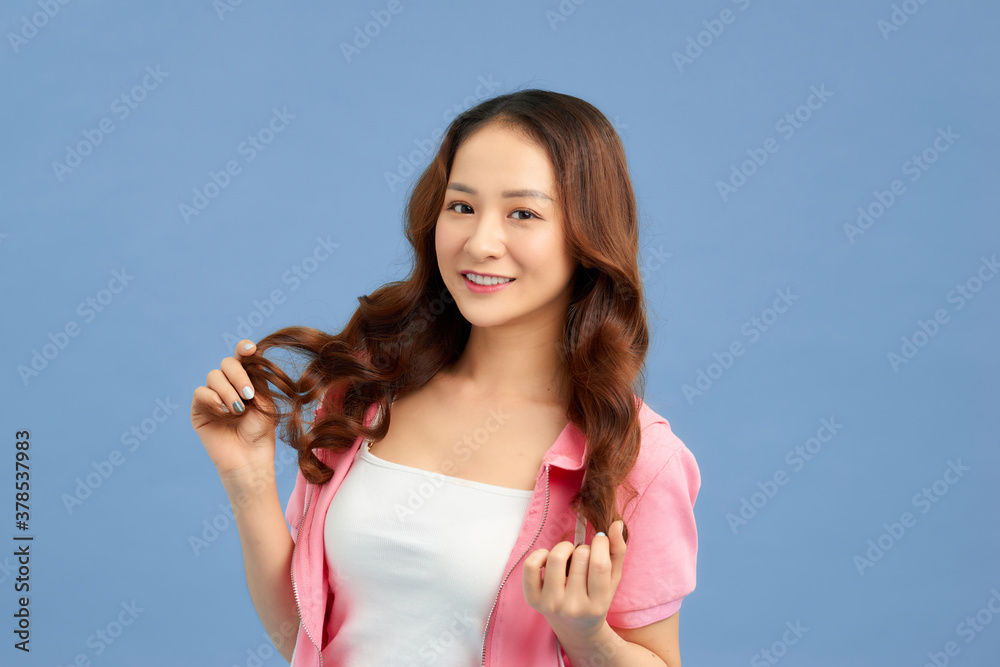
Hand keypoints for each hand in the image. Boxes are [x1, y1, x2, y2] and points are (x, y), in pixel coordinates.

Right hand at [190, 339, 276, 477]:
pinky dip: (213, 399)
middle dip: (238, 375)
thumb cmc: (261, 431)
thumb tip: (249, 355)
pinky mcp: (199, 409)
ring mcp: (213, 396)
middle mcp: (229, 385)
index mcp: (247, 380)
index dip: (244, 348)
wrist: (250, 458)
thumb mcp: (265, 401)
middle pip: (227, 363)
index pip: (242, 357)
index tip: (249, 349)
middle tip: (249, 395)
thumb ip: (256, 378)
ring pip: (214, 376)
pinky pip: (201, 392)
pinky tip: (225, 411)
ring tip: (239, 409)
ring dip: (228, 390)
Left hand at [522, 519, 625, 639]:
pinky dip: (541, 554)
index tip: (601, 540)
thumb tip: (616, 523)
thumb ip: (617, 551)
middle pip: (580, 557)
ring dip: (565, 547)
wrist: (575, 629)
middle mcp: (573, 607)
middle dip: (585, 548)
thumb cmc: (596, 599)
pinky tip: (550, 559)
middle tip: (584, 557)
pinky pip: (531, 565)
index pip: (599, 564)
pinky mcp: (532, 599)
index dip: (601, 543)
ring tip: (569, 556)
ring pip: (556, 557)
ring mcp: (550, 604)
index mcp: (597, 604)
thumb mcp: (612, 580)